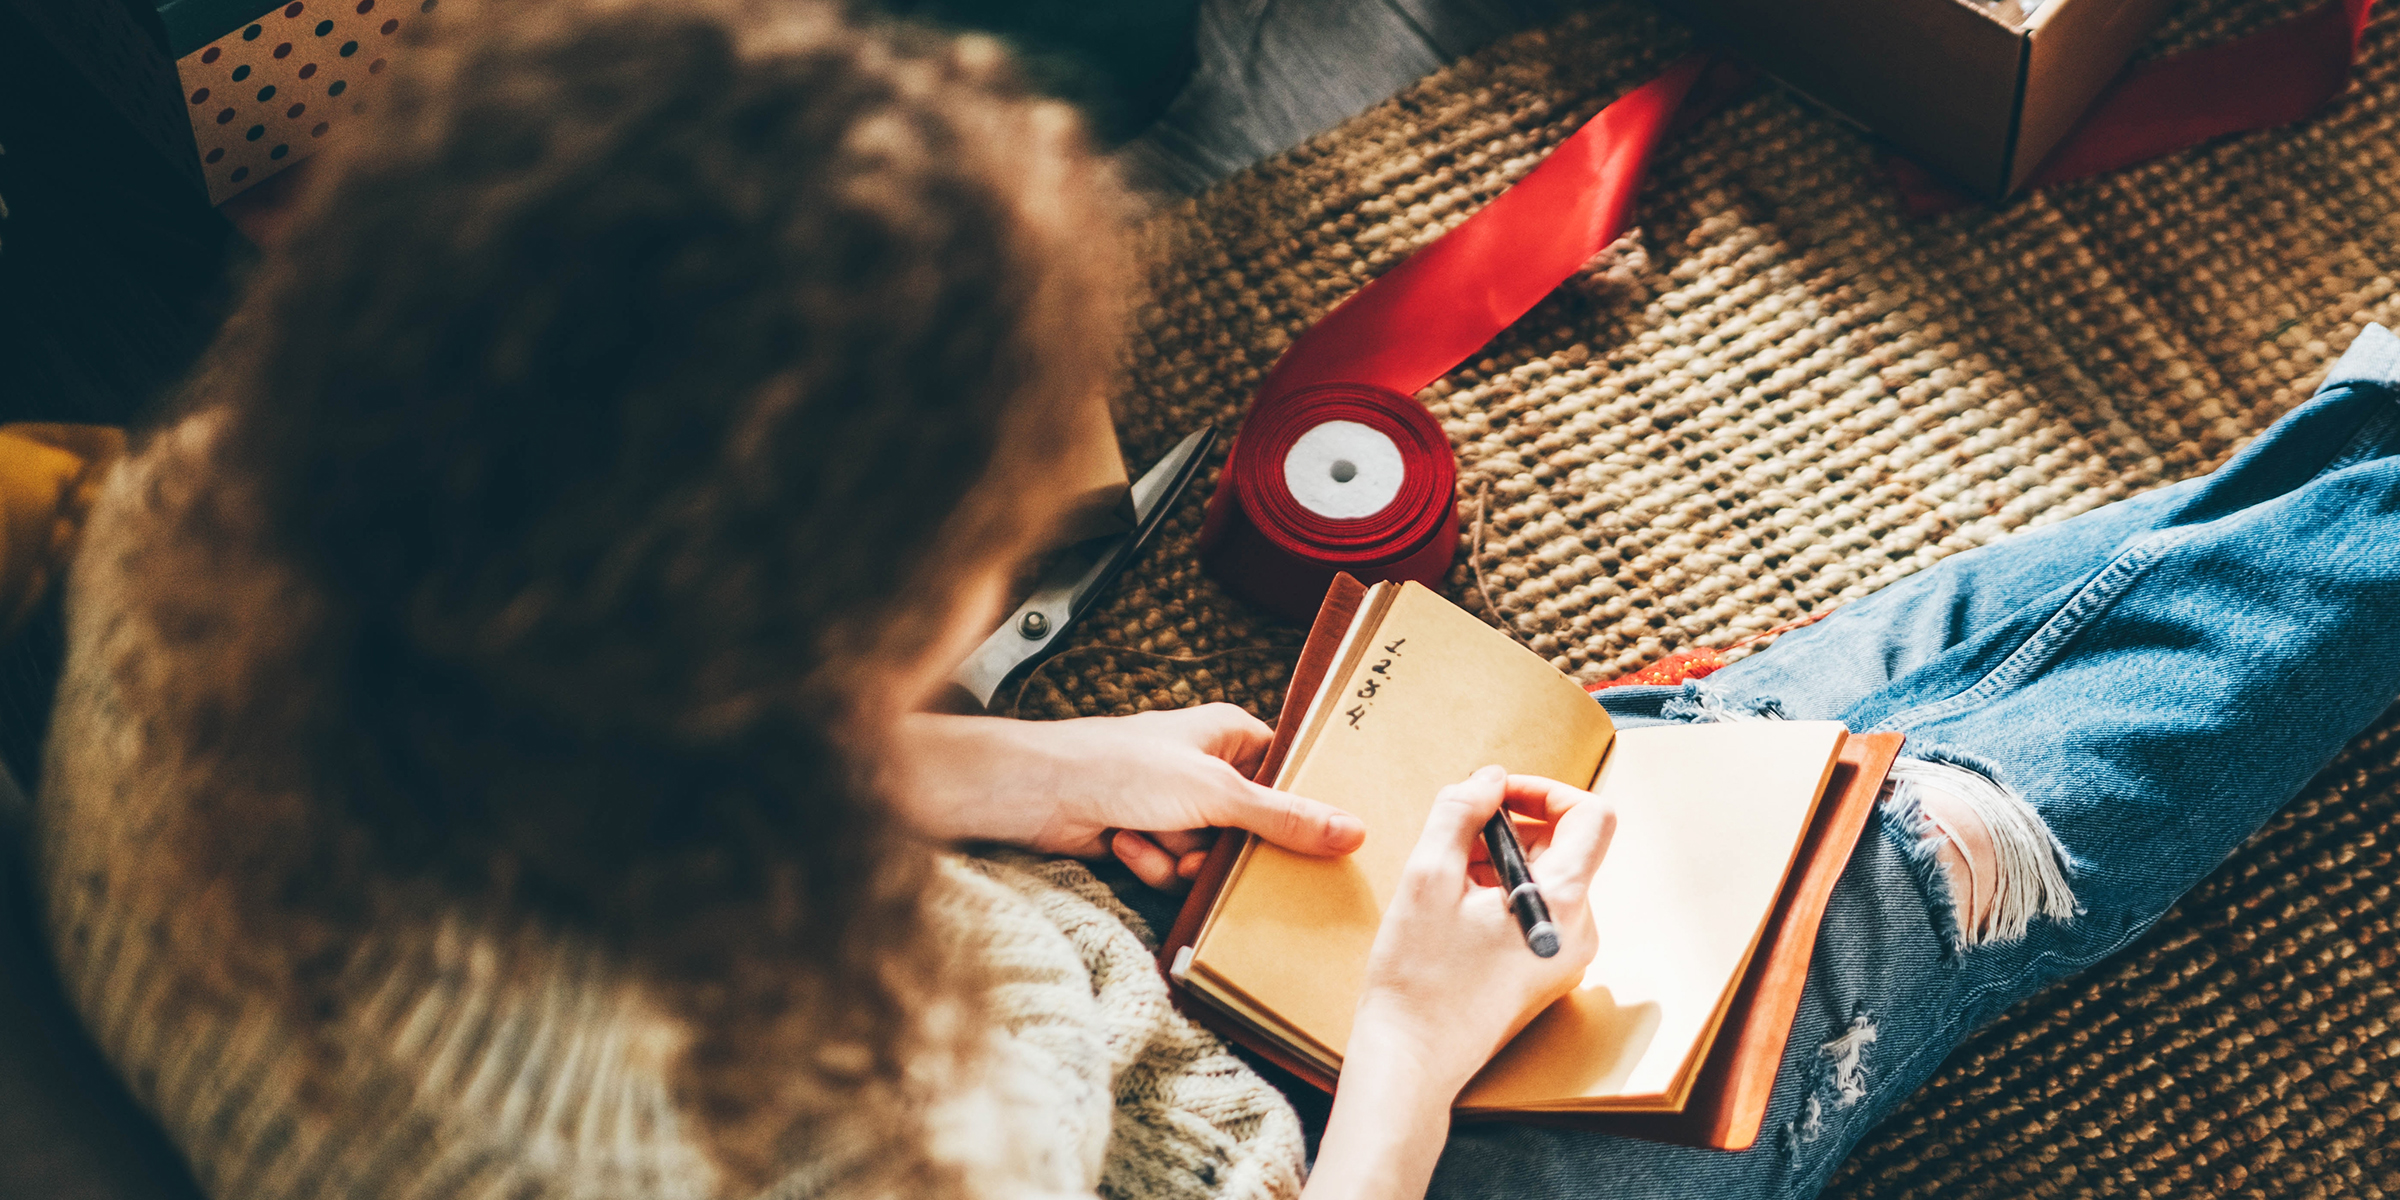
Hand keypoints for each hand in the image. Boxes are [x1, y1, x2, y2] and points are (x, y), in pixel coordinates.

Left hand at [883, 704, 1365, 887]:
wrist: (1040, 793)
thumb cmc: (1122, 767)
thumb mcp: (1217, 794)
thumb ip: (1284, 818)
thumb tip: (1353, 832)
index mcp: (1231, 734)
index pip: (1289, 770)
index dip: (1303, 805)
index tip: (1326, 839)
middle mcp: (1206, 767)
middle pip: (1253, 825)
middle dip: (1231, 848)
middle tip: (1220, 852)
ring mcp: (1176, 805)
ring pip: (1214, 855)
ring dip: (1184, 860)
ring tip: (1157, 841)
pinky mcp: (1148, 838)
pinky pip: (1177, 869)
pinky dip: (1152, 865)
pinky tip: (1125, 845)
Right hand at [1349, 765, 1615, 1097]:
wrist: (1413, 1059)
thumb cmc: (1419, 976)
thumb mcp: (1429, 876)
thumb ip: (1460, 811)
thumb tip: (1489, 778)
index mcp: (1564, 902)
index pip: (1591, 815)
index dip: (1544, 791)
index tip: (1496, 796)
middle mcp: (1579, 930)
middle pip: (1566, 847)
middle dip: (1511, 829)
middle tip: (1455, 841)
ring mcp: (1565, 956)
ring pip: (1547, 879)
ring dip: (1500, 863)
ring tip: (1449, 883)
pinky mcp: (1546, 973)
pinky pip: (1536, 911)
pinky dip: (1500, 895)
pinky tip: (1455, 914)